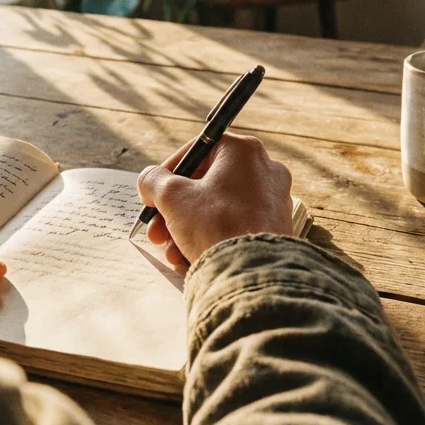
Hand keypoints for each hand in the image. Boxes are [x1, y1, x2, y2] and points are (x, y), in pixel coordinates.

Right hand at [137, 134, 293, 265]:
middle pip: (205, 184)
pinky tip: (190, 258)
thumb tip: (149, 180)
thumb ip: (153, 180)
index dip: (168, 172)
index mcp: (243, 151)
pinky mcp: (274, 226)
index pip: (197, 151)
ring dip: (187, 228)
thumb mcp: (172, 197)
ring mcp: (272, 199)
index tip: (153, 192)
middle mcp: (264, 169)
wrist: (252, 272)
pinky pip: (234, 226)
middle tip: (156, 228)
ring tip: (171, 251)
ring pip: (217, 208)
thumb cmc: (216, 226)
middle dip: (174, 209)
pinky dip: (210, 237)